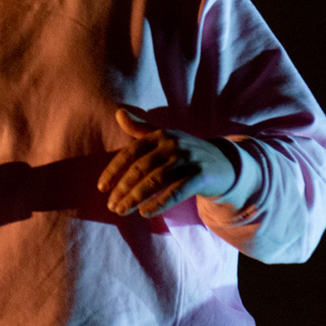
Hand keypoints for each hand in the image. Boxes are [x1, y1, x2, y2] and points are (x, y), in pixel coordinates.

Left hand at [97, 109, 236, 218]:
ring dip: (135, 198)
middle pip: (140, 169)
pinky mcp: (200, 176)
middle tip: (111, 206)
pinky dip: (159, 203)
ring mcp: (188, 160)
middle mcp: (173, 145)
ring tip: (122, 211)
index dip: (113, 170)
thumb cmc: (186, 152)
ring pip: (155, 181)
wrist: (224, 164)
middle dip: (122, 189)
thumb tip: (118, 112)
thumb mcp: (164, 137)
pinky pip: (175, 192)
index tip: (101, 188)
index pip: (130, 153)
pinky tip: (145, 213)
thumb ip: (140, 129)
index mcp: (160, 135)